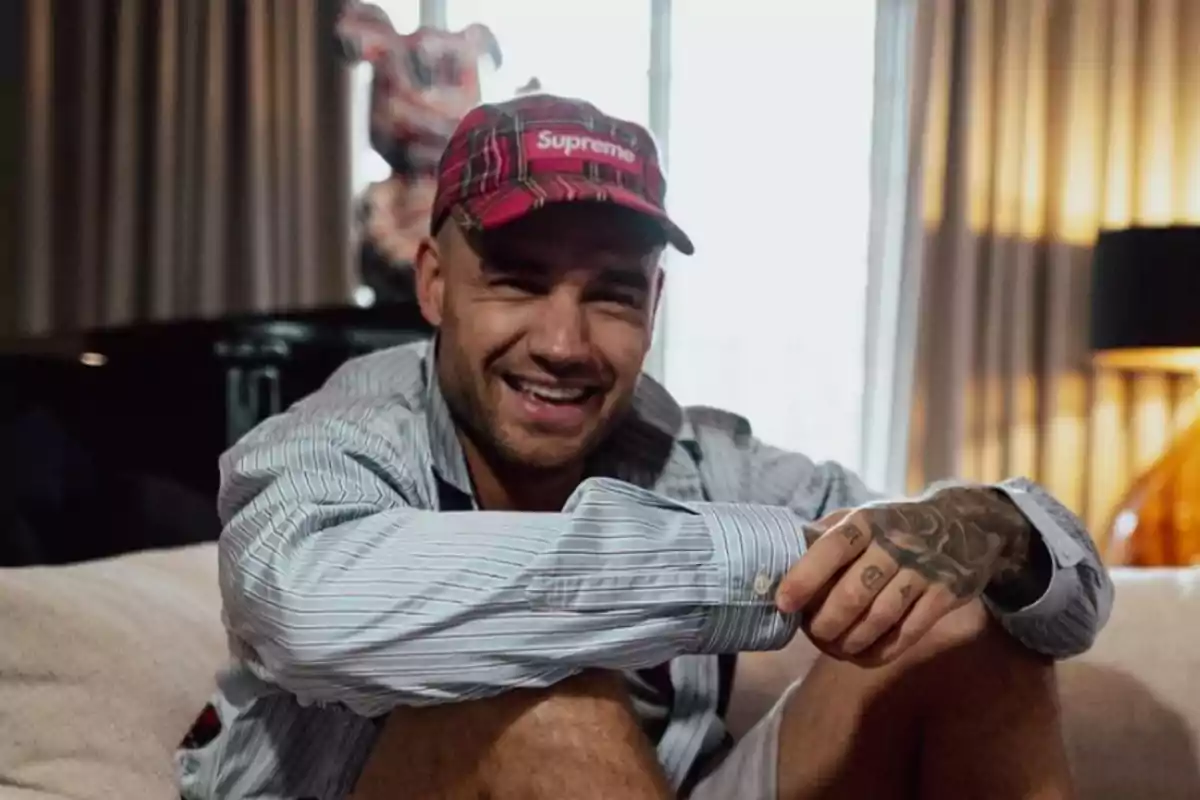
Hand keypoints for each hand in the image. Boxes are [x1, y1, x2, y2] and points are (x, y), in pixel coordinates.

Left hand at [775, 488, 1032, 665]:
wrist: (967, 523)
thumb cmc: (896, 524)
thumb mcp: (862, 516)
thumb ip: (824, 535)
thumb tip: (776, 554)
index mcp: (866, 522)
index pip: (832, 548)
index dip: (804, 577)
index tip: (782, 603)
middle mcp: (895, 543)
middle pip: (854, 593)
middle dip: (827, 623)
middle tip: (813, 634)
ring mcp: (924, 570)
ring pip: (881, 617)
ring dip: (852, 641)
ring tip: (836, 648)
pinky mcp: (946, 594)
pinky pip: (910, 632)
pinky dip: (883, 650)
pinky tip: (865, 656)